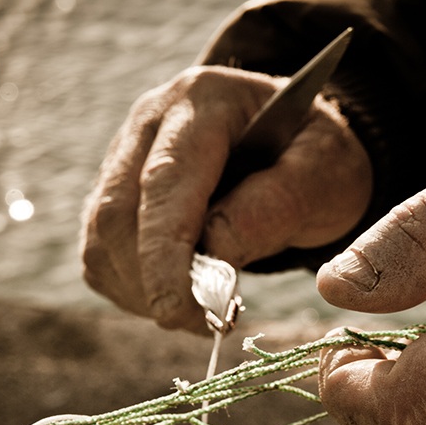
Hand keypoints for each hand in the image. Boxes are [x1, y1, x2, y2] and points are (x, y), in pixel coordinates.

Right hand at [81, 66, 371, 331]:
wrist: (299, 145)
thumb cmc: (316, 156)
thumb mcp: (325, 171)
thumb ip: (276, 204)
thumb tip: (214, 256)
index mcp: (204, 101)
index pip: (164, 181)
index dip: (163, 250)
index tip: (178, 308)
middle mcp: (150, 121)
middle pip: (118, 211)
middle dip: (152, 281)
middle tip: (206, 323)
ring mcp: (123, 155)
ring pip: (101, 237)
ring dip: (141, 291)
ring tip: (201, 315)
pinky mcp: (112, 192)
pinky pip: (100, 252)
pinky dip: (131, 290)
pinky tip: (180, 298)